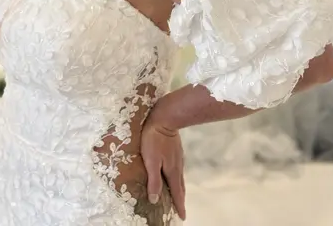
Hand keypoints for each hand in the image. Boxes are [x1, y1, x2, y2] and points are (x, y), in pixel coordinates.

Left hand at [141, 104, 185, 220]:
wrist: (165, 117)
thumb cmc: (154, 139)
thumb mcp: (150, 161)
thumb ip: (153, 180)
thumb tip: (154, 199)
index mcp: (172, 171)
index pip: (176, 192)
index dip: (179, 205)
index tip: (182, 216)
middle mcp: (177, 166)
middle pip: (180, 186)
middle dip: (180, 198)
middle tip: (180, 208)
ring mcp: (178, 157)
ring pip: (180, 176)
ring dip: (179, 188)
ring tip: (177, 194)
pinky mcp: (176, 150)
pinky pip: (178, 168)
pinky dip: (177, 177)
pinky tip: (174, 173)